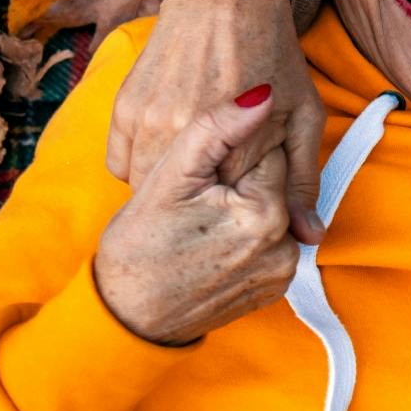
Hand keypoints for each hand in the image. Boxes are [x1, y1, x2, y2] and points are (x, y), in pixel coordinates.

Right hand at [95, 87, 300, 345]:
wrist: (127, 315)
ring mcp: (282, 273)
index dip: (231, 155)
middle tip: (197, 202)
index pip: (265, 153)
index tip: (204, 173)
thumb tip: (262, 94)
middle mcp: (284, 248)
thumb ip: (218, 130)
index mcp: (263, 214)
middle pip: (272, 184)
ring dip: (245, 207)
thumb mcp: (170, 178)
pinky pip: (268, 244)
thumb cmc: (139, 244)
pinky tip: (214, 242)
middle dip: (240, 181)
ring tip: (201, 225)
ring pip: (272, 212)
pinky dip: (247, 236)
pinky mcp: (273, 289)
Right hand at [109, 0, 325, 242]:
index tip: (241, 199)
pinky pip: (123, 163)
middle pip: (186, 205)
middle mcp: (190, 139)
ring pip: (148, 188)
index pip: (231, 211)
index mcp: (238, 147)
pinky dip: (141, 163)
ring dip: (167, 187)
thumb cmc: (274, 56)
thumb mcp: (303, 117)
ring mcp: (151, 123)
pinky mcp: (124, 110)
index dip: (238, 208)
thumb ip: (303, 180)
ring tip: (192, 166)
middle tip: (215, 181)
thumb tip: (310, 236)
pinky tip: (166, 147)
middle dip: (201, 202)